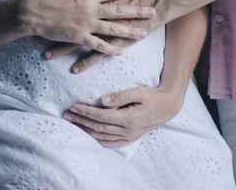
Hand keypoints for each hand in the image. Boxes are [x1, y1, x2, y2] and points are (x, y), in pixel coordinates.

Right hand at [18, 0, 153, 56]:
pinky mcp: (79, 37)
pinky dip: (109, 49)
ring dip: (129, 32)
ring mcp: (86, 24)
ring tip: (143, 33)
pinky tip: (120, 52)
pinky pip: (97, 44)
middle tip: (152, 11)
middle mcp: (90, 9)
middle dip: (137, 11)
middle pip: (118, 10)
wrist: (34, 13)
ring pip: (112, 29)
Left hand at [64, 85, 184, 147]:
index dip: (86, 112)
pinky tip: (89, 137)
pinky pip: (111, 143)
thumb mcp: (138, 91)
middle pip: (98, 127)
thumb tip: (102, 100)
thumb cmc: (153, 96)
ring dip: (86, 131)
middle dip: (81, 121)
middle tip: (67, 115)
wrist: (168, 107)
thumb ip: (120, 96)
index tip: (73, 107)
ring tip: (73, 124)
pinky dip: (98, 141)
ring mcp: (129, 136)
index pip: (101, 116)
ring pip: (102, 137)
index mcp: (128, 119)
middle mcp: (127, 131)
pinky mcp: (130, 138)